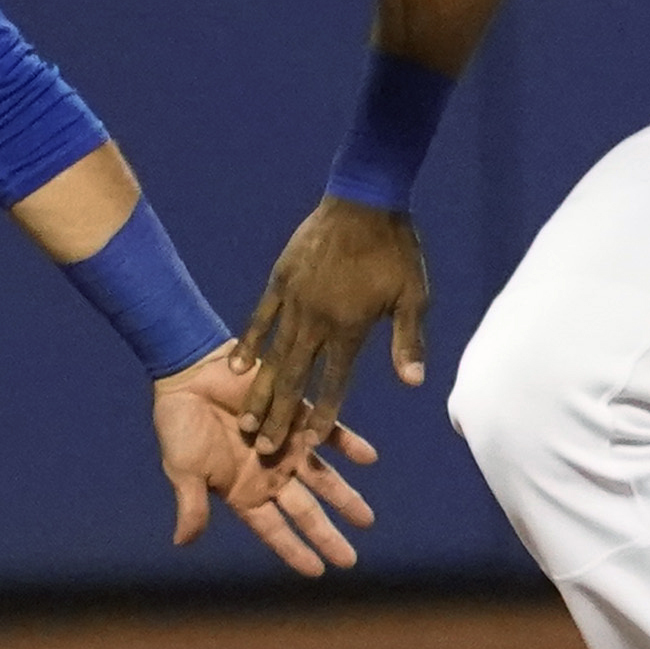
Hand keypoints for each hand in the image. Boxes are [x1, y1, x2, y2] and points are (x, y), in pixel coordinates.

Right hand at [153, 348, 378, 576]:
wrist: (189, 371)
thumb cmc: (179, 422)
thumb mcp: (182, 468)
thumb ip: (192, 505)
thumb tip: (182, 544)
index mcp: (243, 490)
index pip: (274, 529)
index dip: (294, 550)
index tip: (318, 572)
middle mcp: (270, 473)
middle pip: (305, 511)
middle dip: (326, 535)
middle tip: (350, 560)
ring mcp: (286, 445)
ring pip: (323, 477)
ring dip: (345, 497)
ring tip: (366, 519)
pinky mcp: (298, 414)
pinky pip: (329, 432)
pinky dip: (348, 444)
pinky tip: (369, 457)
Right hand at [240, 197, 431, 458]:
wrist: (365, 199)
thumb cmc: (396, 250)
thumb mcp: (413, 296)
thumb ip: (408, 341)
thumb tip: (413, 383)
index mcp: (350, 328)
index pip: (334, 382)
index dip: (323, 415)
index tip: (307, 445)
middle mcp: (317, 320)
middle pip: (295, 377)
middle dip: (281, 416)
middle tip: (263, 449)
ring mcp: (294, 300)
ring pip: (273, 355)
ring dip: (260, 390)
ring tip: (247, 422)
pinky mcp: (281, 281)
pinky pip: (260, 319)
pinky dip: (248, 344)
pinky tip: (236, 367)